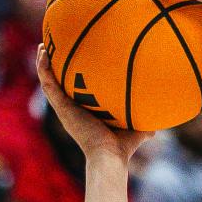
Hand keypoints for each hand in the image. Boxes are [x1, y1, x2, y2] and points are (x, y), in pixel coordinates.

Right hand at [36, 44, 147, 165]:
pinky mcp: (61, 107)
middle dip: (54, 67)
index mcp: (83, 113)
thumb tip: (158, 128)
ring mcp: (64, 108)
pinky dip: (44, 68)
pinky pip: (48, 83)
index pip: (74, 93)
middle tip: (52, 49)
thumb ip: (144, 127)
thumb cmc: (121, 148)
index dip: (71, 79)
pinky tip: (43, 52)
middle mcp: (71, 110)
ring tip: (43, 45)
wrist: (109, 156)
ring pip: (48, 81)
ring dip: (44, 63)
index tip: (73, 63)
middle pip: (58, 85)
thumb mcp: (134, 130)